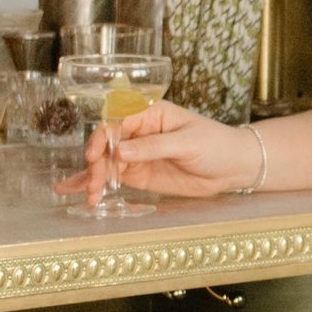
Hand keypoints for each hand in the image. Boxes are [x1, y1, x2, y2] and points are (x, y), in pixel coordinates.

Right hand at [81, 97, 261, 198]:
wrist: (233, 167)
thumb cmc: (215, 144)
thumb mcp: (187, 143)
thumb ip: (153, 147)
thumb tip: (120, 150)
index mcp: (149, 113)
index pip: (117, 121)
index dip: (102, 138)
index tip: (96, 156)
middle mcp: (138, 132)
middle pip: (106, 144)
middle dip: (96, 164)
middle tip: (95, 183)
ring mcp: (136, 154)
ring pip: (106, 163)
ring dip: (94, 178)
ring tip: (90, 197)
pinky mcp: (139, 174)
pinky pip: (113, 177)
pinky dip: (97, 184)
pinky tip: (78, 192)